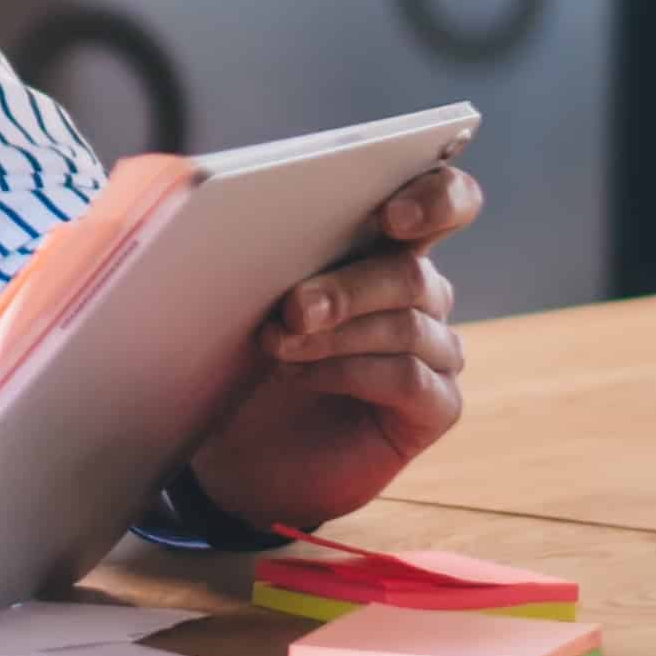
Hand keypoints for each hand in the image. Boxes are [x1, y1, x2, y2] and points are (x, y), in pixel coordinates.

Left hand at [177, 160, 481, 538]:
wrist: (240, 458)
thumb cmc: (244, 363)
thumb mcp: (238, 301)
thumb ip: (247, 248)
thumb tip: (211, 202)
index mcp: (383, 247)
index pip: (444, 201)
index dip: (434, 198)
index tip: (391, 215)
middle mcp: (420, 293)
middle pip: (412, 271)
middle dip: (350, 285)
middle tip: (292, 307)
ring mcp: (434, 350)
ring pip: (408, 323)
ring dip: (336, 333)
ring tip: (276, 345)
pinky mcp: (433, 406)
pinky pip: (411, 378)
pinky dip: (353, 373)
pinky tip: (304, 376)